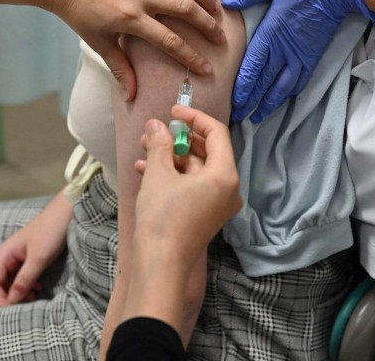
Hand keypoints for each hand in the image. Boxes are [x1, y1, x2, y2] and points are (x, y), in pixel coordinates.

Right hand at [0, 192, 73, 305]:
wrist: (65, 213)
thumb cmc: (51, 231)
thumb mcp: (38, 258)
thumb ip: (24, 279)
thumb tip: (12, 300)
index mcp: (5, 254)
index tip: (12, 309)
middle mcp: (8, 256)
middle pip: (1, 283)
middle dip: (10, 296)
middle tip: (26, 305)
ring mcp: (18, 256)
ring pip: (12, 280)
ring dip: (20, 292)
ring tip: (34, 297)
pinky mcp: (29, 257)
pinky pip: (22, 276)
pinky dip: (28, 285)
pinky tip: (38, 287)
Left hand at [49, 0, 226, 99]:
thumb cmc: (80, 14)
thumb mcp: (100, 43)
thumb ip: (120, 68)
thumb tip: (132, 96)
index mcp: (131, 19)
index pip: (170, 41)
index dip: (191, 57)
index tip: (207, 68)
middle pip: (185, 10)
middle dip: (207, 25)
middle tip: (220, 38)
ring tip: (216, 9)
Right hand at [132, 105, 241, 271]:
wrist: (160, 264)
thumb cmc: (163, 217)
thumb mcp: (159, 173)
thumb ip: (160, 144)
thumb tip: (156, 125)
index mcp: (225, 175)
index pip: (216, 133)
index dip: (194, 117)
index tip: (173, 111)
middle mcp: (229, 189)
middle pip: (208, 151)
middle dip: (179, 138)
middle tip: (156, 131)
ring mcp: (219, 204)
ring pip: (197, 169)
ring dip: (172, 156)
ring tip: (145, 149)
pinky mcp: (206, 215)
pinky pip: (193, 185)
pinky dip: (174, 175)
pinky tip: (146, 169)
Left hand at [222, 0, 374, 122]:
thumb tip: (228, 1)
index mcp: (272, 33)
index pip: (253, 67)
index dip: (243, 87)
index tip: (234, 102)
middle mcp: (285, 49)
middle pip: (265, 82)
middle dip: (251, 101)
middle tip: (238, 117)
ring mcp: (301, 55)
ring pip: (282, 87)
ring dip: (269, 103)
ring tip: (258, 116)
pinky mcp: (313, 55)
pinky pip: (299, 80)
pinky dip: (289, 93)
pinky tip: (282, 99)